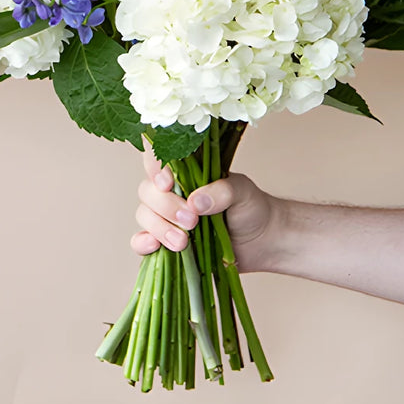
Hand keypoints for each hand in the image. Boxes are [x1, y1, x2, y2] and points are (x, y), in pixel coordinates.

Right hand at [130, 148, 278, 271]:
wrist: (261, 242)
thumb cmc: (251, 207)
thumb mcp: (243, 192)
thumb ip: (222, 192)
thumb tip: (195, 202)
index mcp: (187, 169)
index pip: (159, 158)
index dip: (155, 167)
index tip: (168, 183)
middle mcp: (172, 190)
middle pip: (148, 191)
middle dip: (166, 207)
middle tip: (191, 221)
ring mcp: (166, 216)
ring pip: (144, 215)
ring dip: (159, 228)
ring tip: (183, 242)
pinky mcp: (165, 241)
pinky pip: (141, 240)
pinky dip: (143, 243)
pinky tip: (154, 246)